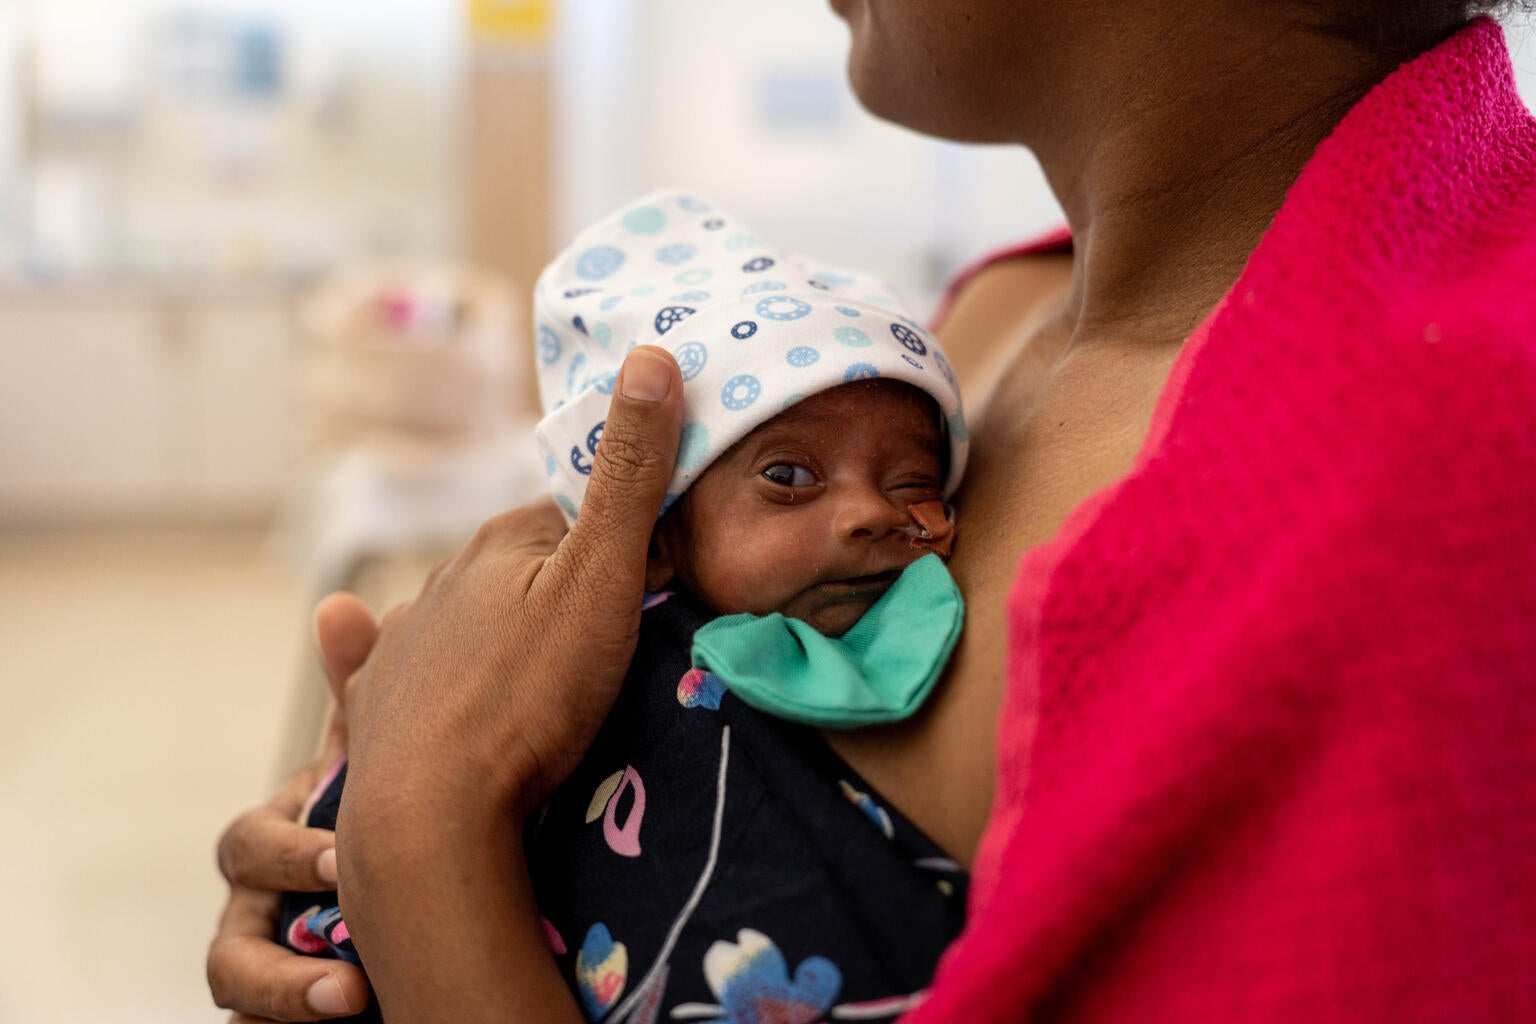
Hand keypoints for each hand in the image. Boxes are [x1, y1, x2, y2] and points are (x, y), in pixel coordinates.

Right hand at [207, 594, 378, 1021]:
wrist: (438, 902)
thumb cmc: (402, 816)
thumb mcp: (388, 762)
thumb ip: (364, 694)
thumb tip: (339, 604)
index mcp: (283, 842)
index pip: (251, 844)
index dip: (288, 851)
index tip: (343, 862)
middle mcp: (265, 907)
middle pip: (232, 934)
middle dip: (278, 941)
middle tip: (351, 942)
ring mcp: (277, 964)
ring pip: (234, 984)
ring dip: (280, 997)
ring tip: (349, 997)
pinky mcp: (289, 1012)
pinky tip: (354, 1015)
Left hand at [334, 345, 683, 1022]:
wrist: (428, 814)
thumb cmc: (528, 695)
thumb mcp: (602, 580)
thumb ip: (629, 475)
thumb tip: (651, 353)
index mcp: (503, 541)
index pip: (575, 516)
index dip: (621, 543)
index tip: (656, 584)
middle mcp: (445, 576)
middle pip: (522, 566)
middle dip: (564, 588)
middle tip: (609, 646)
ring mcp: (404, 638)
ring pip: (466, 614)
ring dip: (504, 629)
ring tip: (540, 680)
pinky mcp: (378, 702)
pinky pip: (398, 665)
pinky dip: (414, 659)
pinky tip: (411, 667)